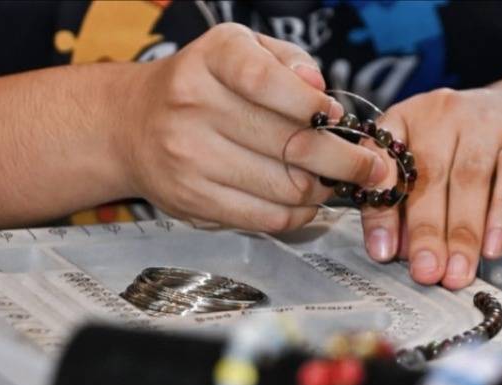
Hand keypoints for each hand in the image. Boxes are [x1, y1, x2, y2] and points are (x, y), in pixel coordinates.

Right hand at [118, 23, 388, 231]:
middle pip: (291, 144)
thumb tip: (319, 91)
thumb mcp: (242, 50)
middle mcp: (194, 105)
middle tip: (368, 166)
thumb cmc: (206, 86)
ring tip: (334, 182)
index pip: (267, 80)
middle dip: (343, 160)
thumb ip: (287, 61)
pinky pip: (266, 217)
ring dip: (322, 190)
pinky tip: (306, 202)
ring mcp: (190, 157)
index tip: (335, 117)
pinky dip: (298, 214)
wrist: (133, 125)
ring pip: (285, 187)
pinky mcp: (193, 200)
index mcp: (212, 60)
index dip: (311, 105)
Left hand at [359, 86, 501, 288]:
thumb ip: (408, 204)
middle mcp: (443, 115)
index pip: (385, 164)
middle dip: (426, 232)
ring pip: (469, 180)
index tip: (383, 252)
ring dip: (462, 234)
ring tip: (456, 273)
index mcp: (407, 118)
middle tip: (425, 272)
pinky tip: (492, 247)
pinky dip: (501, 217)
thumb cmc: (468, 148)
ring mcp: (486, 125)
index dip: (382, 211)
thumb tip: (398, 250)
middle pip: (430, 176)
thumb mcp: (430, 165)